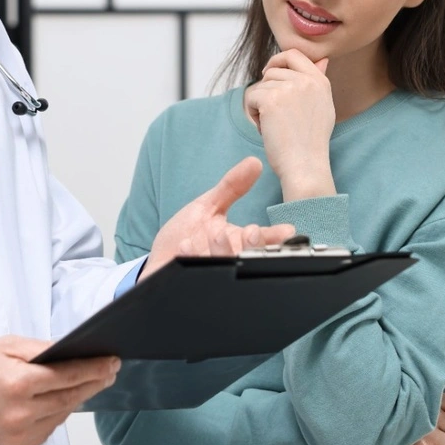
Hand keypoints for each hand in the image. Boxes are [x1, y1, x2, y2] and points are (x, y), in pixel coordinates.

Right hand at [0, 335, 118, 444]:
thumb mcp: (3, 347)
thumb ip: (40, 349)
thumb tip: (71, 351)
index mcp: (17, 383)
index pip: (68, 375)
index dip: (94, 368)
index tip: (111, 362)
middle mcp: (20, 414)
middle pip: (71, 397)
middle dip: (93, 382)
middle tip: (109, 371)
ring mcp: (19, 436)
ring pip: (62, 415)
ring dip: (75, 399)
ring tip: (86, 383)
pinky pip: (48, 430)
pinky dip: (55, 415)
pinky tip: (57, 402)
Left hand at [143, 157, 297, 277]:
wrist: (158, 261)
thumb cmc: (186, 235)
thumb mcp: (208, 206)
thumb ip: (231, 186)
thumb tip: (254, 162)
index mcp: (237, 242)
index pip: (263, 241)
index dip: (276, 238)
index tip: (287, 232)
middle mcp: (229, 260)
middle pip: (250, 257)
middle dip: (254, 245)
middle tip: (252, 233)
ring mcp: (212, 274)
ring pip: (226, 267)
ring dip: (223, 250)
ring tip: (215, 235)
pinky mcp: (191, 282)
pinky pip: (195, 274)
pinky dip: (190, 258)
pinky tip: (184, 247)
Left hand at [242, 50, 335, 200]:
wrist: (305, 166)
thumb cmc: (311, 143)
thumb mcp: (323, 107)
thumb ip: (318, 82)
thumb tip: (322, 60)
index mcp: (320, 81)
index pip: (294, 54)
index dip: (278, 61)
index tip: (268, 74)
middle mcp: (307, 80)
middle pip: (273, 71)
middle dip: (267, 90)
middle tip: (274, 115)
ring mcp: (289, 88)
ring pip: (260, 85)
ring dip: (260, 105)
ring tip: (274, 125)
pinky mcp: (271, 99)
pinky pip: (251, 97)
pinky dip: (253, 113)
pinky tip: (265, 128)